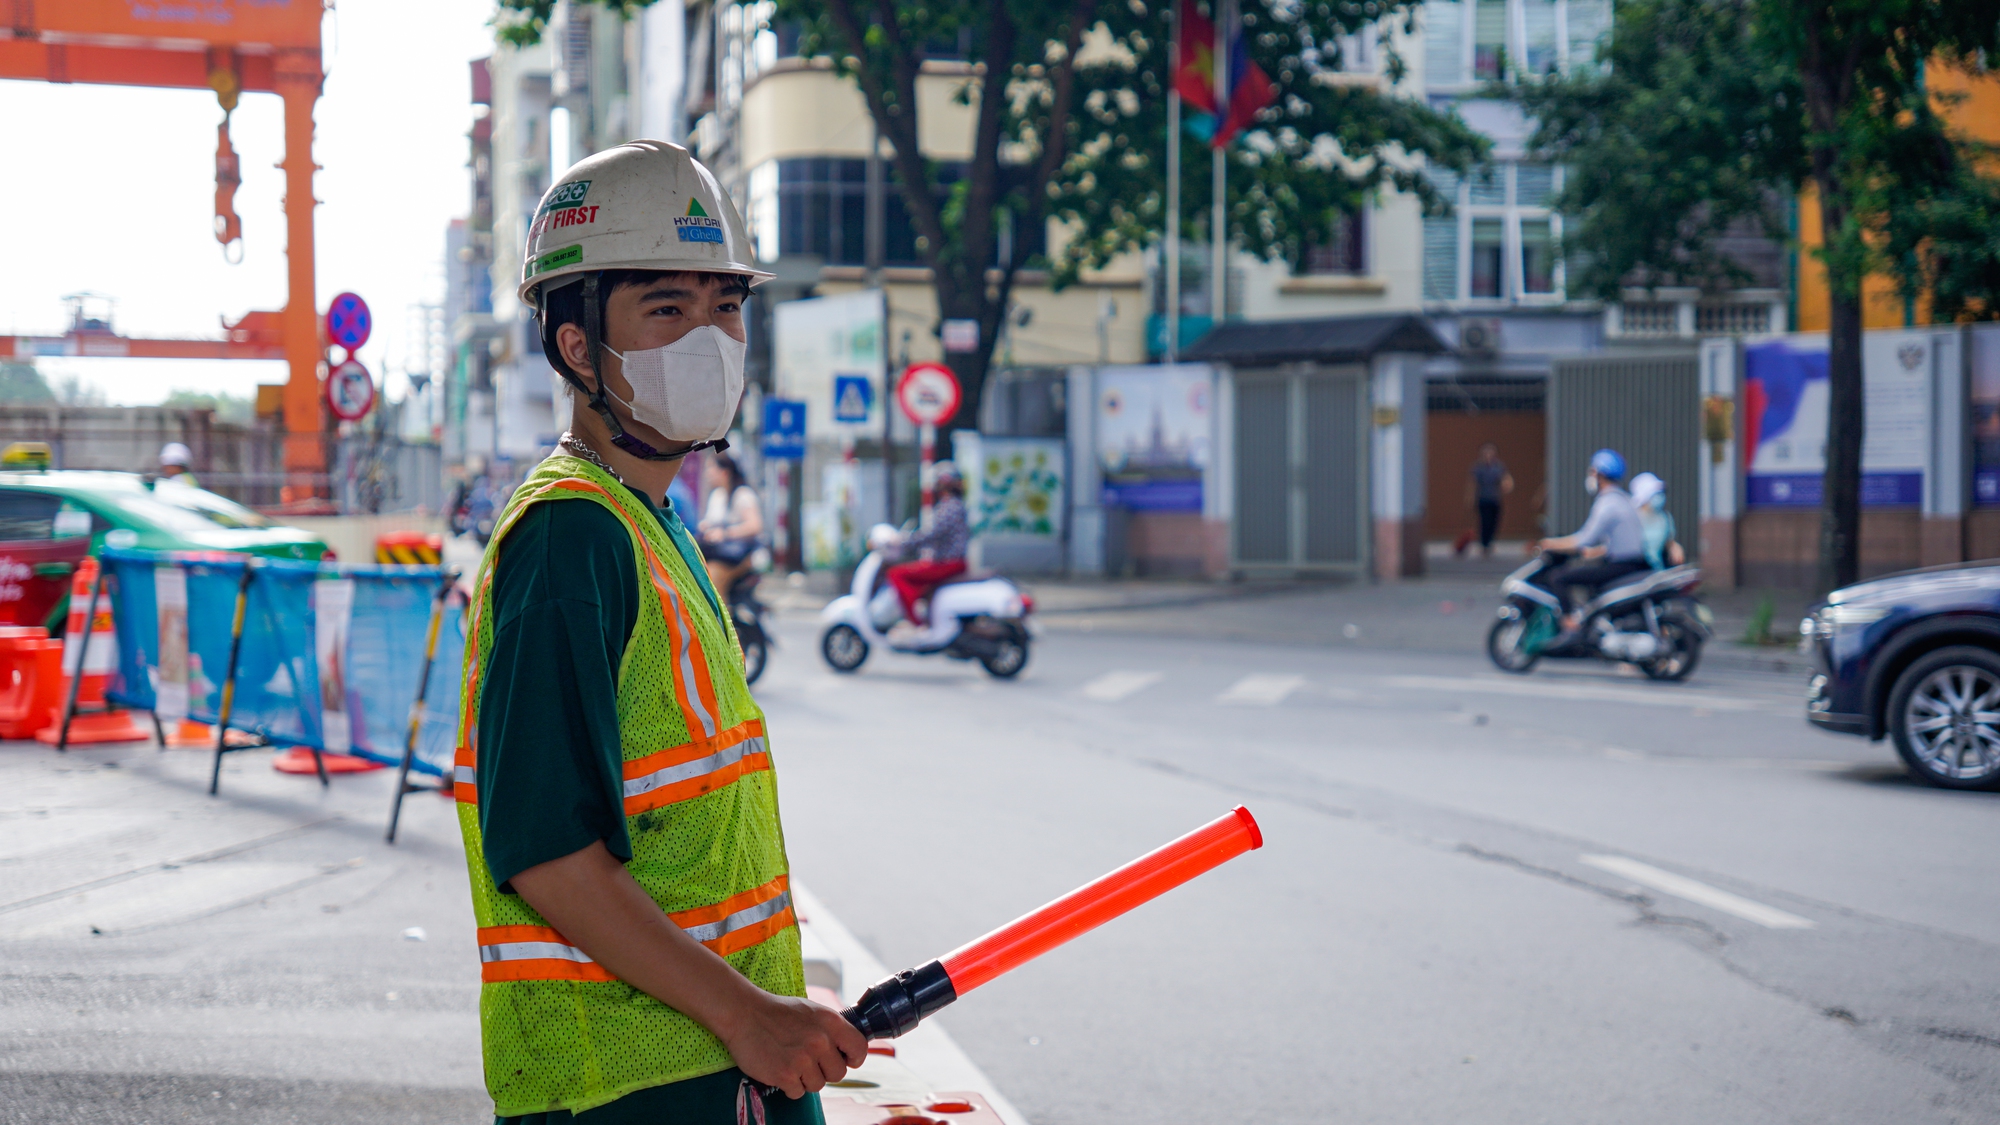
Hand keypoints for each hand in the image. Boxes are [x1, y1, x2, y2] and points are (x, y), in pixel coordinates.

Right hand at [719, 993, 866, 1099]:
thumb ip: (831, 1029)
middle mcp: (820, 1041)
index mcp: (830, 1022)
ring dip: (805, 1079)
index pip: (859, 1048)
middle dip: (825, 1071)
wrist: (744, 1014)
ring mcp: (802, 1059)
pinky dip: (789, 1085)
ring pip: (818, 1085)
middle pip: (838, 1074)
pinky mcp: (784, 1075)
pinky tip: (780, 1068)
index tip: (845, 1060)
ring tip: (791, 1061)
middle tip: (808, 1061)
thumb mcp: (812, 1011)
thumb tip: (847, 1048)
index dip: (853, 1058)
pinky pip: (797, 1092)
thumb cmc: (778, 1012)